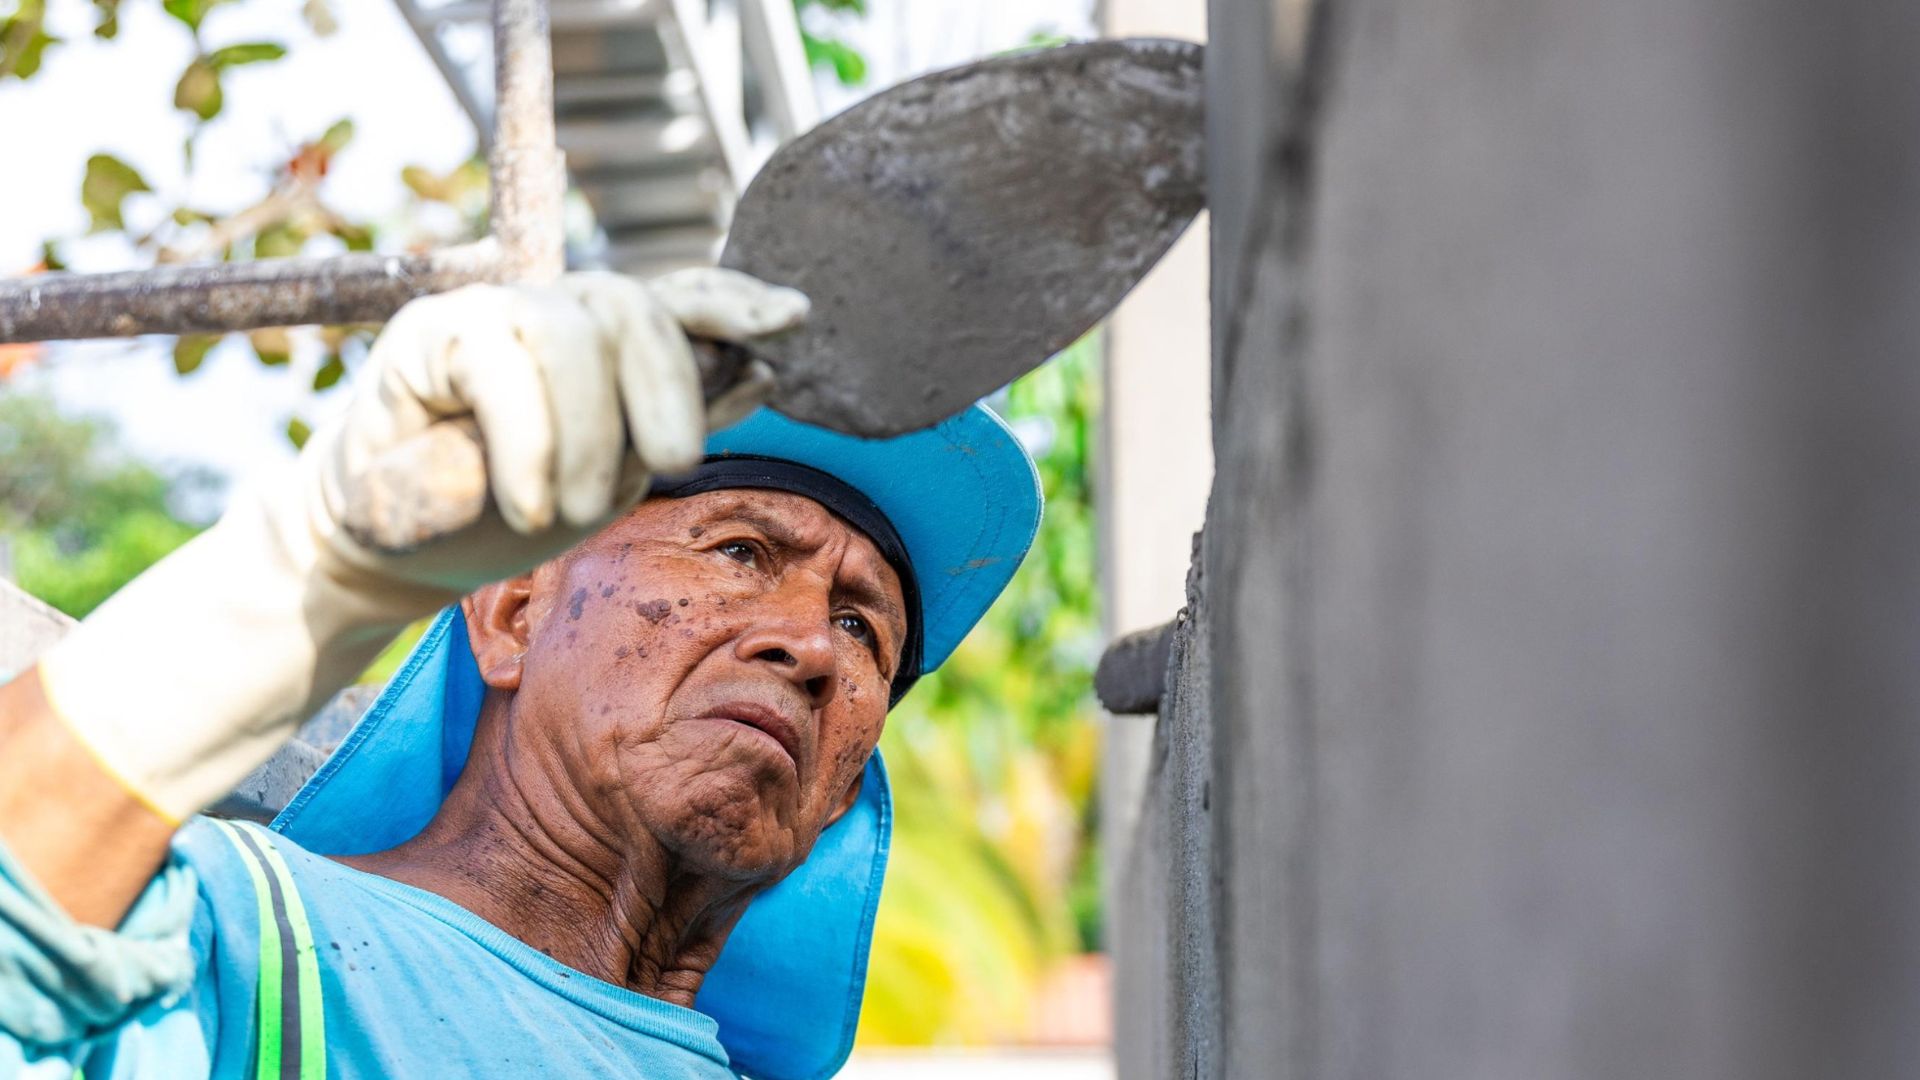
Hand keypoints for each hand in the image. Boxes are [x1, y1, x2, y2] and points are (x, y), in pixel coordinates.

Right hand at [34, 269, 806, 822]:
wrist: (390, 544)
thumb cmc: (502, 508)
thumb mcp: (609, 474)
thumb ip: (671, 420)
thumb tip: (766, 371)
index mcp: (606, 339)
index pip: (679, 297)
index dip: (736, 300)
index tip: (798, 319)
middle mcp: (554, 309)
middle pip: (635, 308)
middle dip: (670, 389)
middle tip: (674, 466)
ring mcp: (491, 314)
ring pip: (571, 334)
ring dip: (591, 430)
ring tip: (574, 507)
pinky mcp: (428, 336)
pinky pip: (499, 367)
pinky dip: (526, 443)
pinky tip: (526, 506)